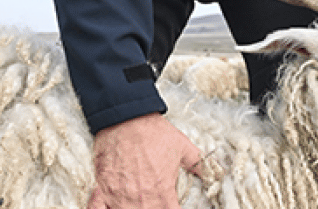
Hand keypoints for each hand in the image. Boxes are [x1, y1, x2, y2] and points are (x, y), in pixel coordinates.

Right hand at [87, 113, 202, 207]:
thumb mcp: (183, 147)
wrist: (126, 117)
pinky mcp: (102, 188)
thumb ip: (198, 164)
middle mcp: (142, 199)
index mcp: (163, 193)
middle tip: (155, 202)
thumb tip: (215, 172)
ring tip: (138, 204)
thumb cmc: (153, 131)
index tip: (172, 207)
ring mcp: (119, 196)